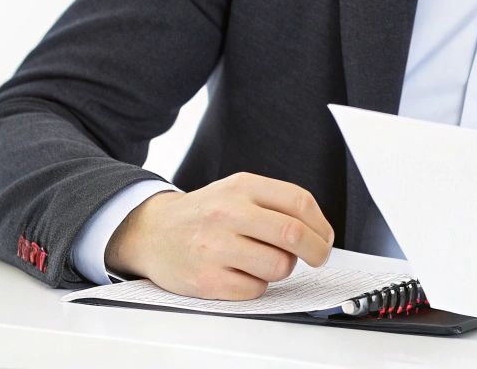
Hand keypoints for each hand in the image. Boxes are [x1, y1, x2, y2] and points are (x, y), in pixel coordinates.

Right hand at [103, 171, 334, 299]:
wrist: (151, 232)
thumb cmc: (203, 214)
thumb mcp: (235, 192)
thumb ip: (274, 204)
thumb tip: (318, 233)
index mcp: (241, 187)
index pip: (299, 202)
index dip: (321, 225)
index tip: (324, 238)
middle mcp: (228, 213)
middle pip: (293, 235)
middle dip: (317, 251)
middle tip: (318, 258)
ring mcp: (216, 247)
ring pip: (279, 266)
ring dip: (281, 269)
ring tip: (264, 261)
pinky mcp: (207, 279)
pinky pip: (255, 289)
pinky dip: (256, 285)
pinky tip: (240, 273)